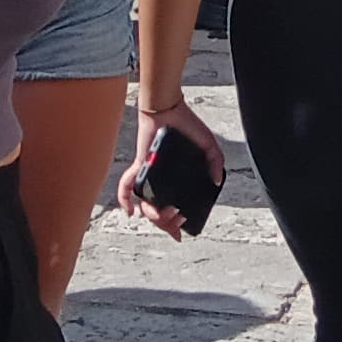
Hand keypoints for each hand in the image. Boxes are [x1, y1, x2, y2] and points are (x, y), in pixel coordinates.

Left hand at [119, 101, 218, 238]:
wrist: (169, 107)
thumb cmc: (186, 124)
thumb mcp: (208, 144)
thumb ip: (216, 162)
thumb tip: (216, 182)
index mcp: (174, 179)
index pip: (171, 208)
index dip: (174, 225)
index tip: (180, 233)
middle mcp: (159, 180)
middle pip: (157, 212)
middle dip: (166, 224)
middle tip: (177, 221)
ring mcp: (148, 174)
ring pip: (144, 204)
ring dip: (153, 215)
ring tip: (165, 214)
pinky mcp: (139, 164)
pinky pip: (127, 185)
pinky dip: (125, 199)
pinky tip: (130, 212)